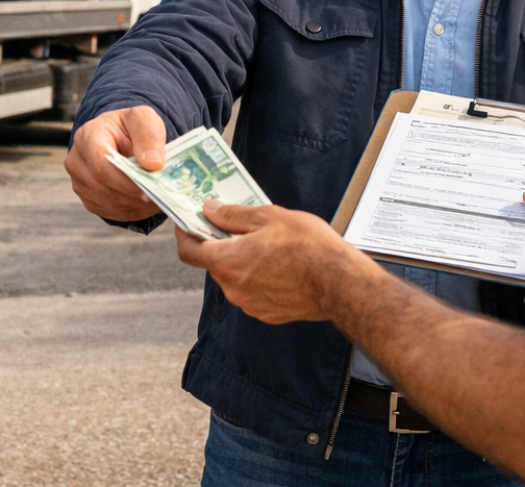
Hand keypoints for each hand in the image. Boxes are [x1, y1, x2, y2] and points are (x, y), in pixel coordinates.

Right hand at [66, 105, 168, 222]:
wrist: (122, 138)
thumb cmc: (130, 127)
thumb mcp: (143, 120)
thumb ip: (149, 136)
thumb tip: (154, 163)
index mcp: (87, 136)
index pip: (101, 164)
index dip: (126, 179)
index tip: (151, 184)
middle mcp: (77, 161)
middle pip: (104, 187)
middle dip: (134, 194)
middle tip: (160, 194)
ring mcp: (80, 183)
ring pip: (109, 203)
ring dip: (136, 204)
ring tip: (157, 197)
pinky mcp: (89, 199)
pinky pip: (111, 212)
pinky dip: (132, 210)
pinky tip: (146, 201)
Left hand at [174, 200, 369, 323]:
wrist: (340, 283)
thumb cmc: (308, 247)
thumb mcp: (269, 217)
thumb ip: (233, 215)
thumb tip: (209, 211)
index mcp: (227, 261)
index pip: (188, 250)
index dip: (184, 233)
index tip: (188, 220)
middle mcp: (233, 287)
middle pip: (213, 262)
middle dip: (221, 244)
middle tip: (239, 226)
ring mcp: (249, 303)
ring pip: (234, 277)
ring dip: (241, 261)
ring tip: (268, 245)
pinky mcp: (266, 313)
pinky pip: (252, 291)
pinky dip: (257, 277)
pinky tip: (280, 265)